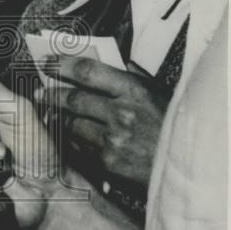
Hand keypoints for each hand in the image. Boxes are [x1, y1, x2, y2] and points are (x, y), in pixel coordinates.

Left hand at [38, 56, 169, 186]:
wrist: (191, 168)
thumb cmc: (175, 127)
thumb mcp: (160, 94)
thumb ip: (131, 79)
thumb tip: (105, 65)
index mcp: (135, 91)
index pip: (88, 71)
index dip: (61, 64)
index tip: (46, 61)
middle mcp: (122, 114)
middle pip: (73, 99)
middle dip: (50, 94)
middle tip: (39, 92)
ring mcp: (113, 141)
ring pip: (71, 124)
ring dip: (57, 117)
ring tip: (49, 112)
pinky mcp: (108, 163)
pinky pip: (78, 147)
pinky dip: (69, 139)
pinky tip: (66, 134)